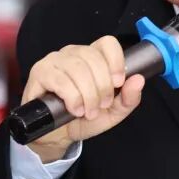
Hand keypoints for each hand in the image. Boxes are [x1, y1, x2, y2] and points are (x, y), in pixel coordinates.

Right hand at [21, 36, 144, 162]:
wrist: (57, 136)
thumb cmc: (83, 118)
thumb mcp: (112, 112)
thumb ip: (128, 98)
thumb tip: (139, 80)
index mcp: (93, 58)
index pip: (107, 43)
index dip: (116, 61)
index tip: (118, 83)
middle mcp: (73, 54)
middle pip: (93, 57)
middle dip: (102, 86)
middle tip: (101, 106)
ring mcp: (55, 60)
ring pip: (77, 68)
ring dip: (87, 95)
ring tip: (87, 111)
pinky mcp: (40, 72)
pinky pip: (60, 79)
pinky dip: (72, 97)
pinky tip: (74, 109)